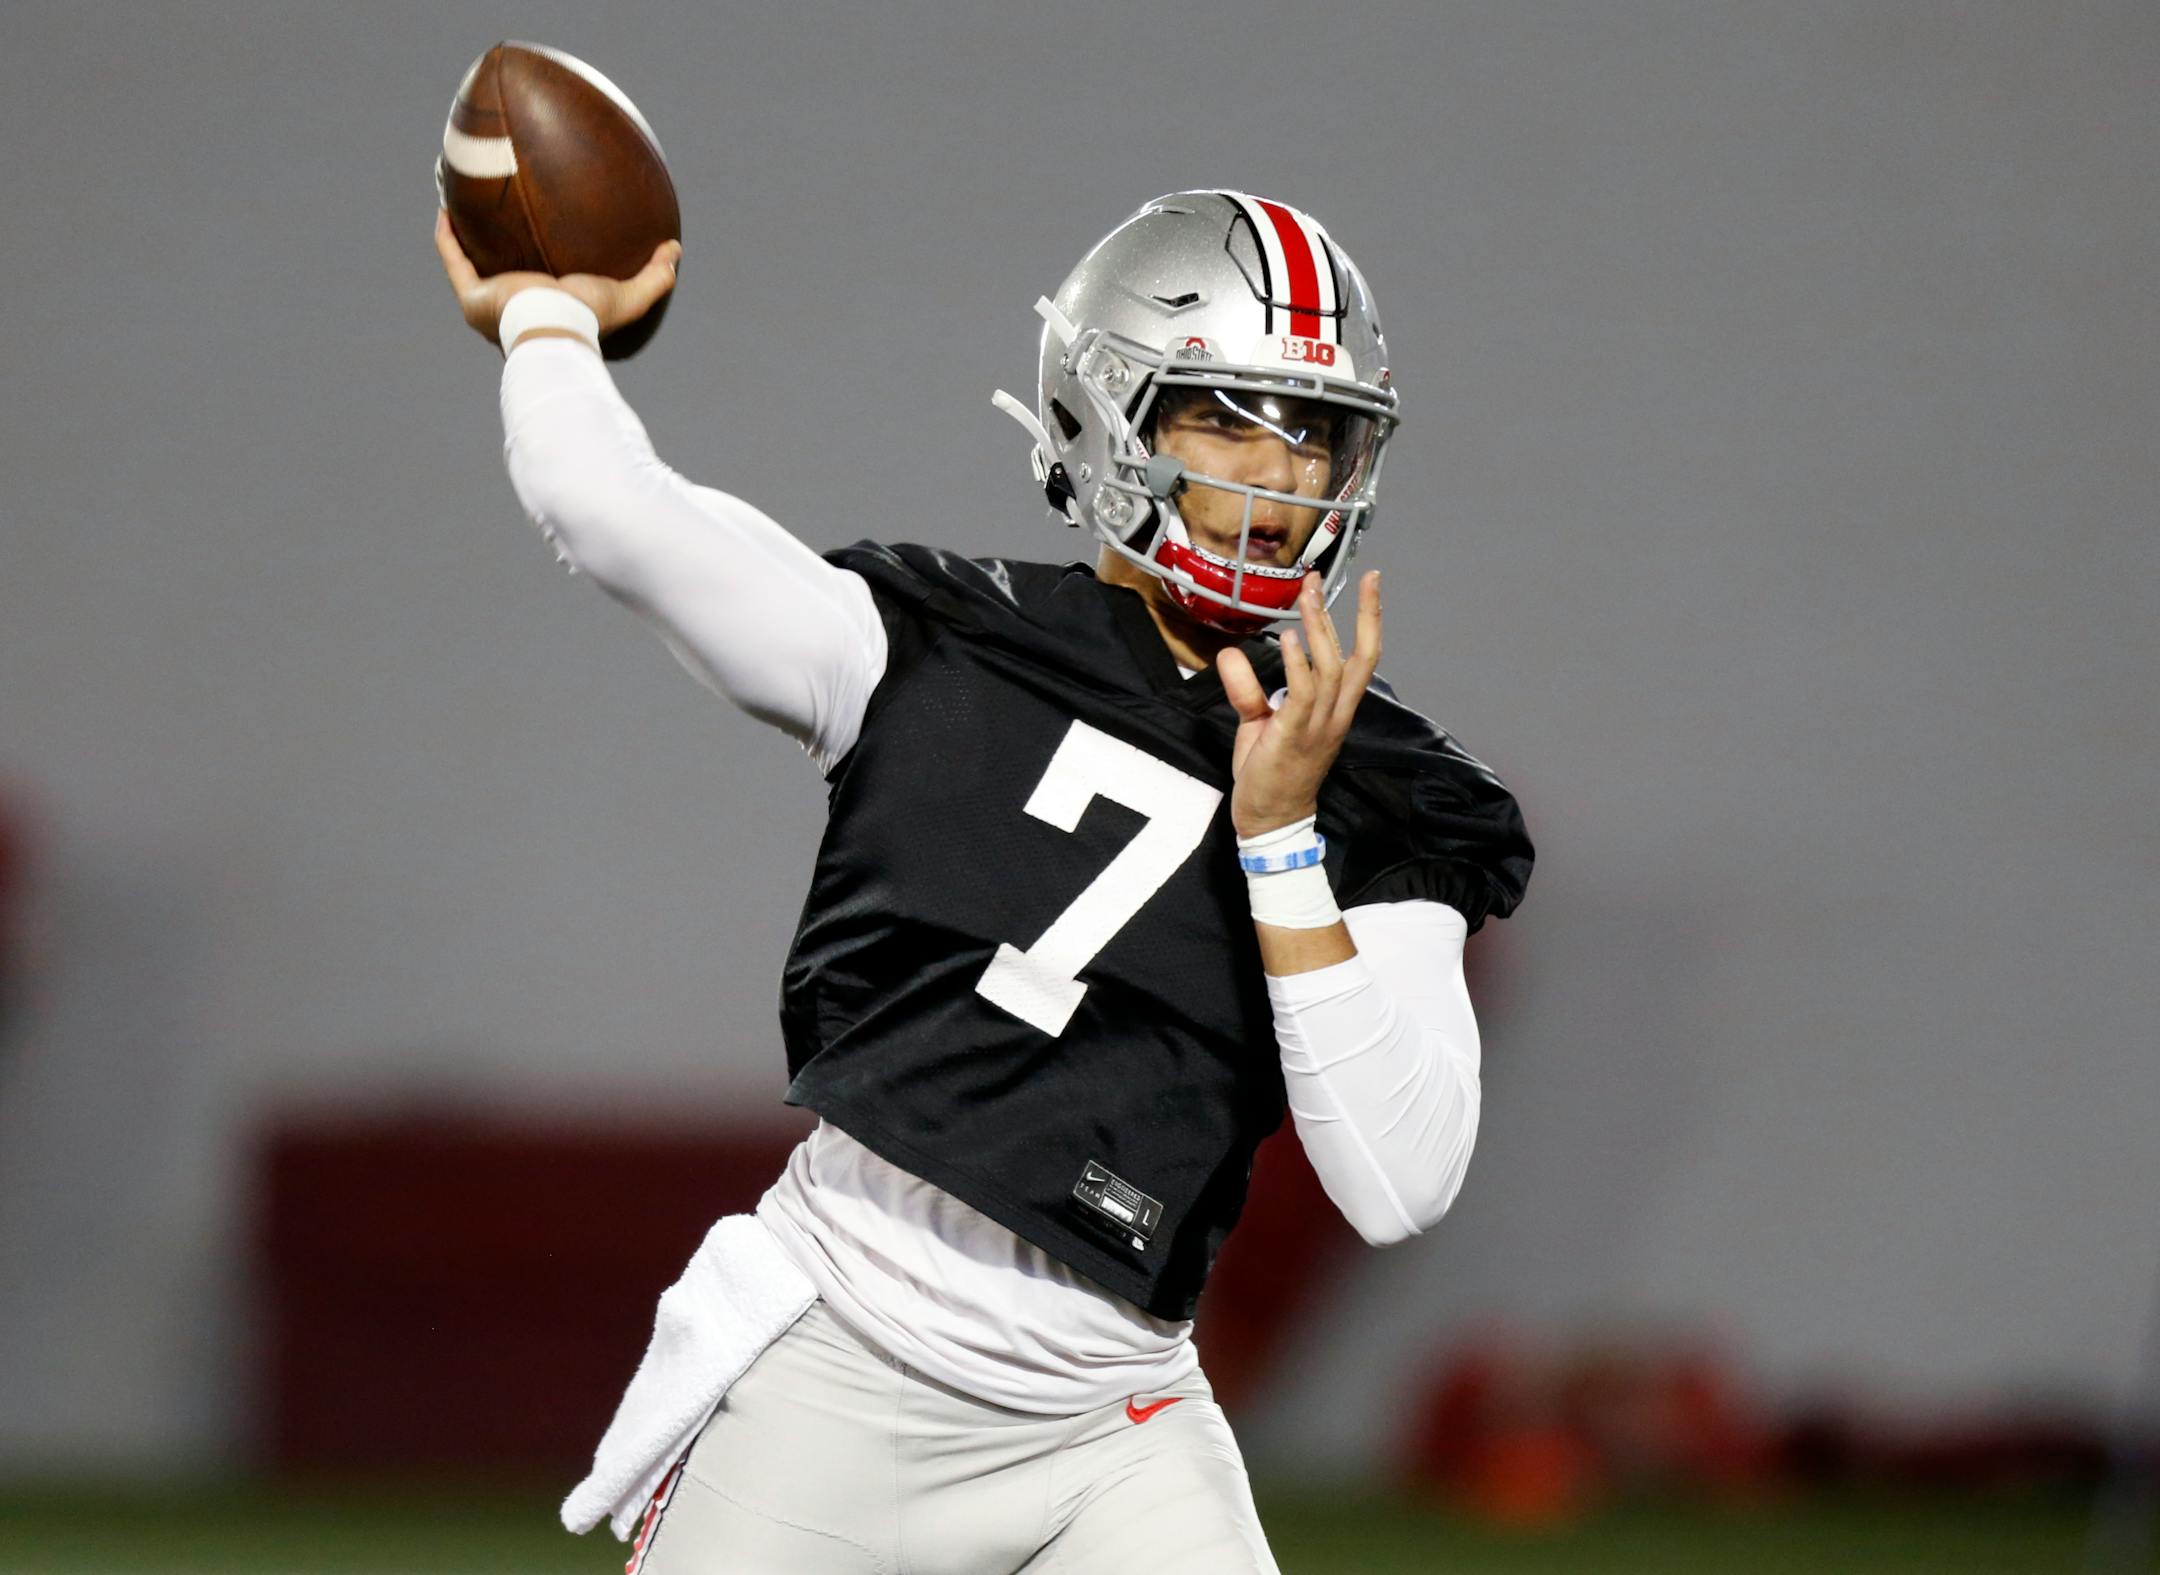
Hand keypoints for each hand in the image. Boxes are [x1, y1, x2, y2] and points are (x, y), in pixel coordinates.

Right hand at [433, 210, 680, 350]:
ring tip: (463, 207)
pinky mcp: (474, 297)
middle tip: (498, 220)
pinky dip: (447, 237)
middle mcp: (513, 314)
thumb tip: (676, 248)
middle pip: (502, 278)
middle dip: (496, 253)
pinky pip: (453, 260)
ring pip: (470, 268)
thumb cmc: (589, 320)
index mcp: (545, 315)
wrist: (556, 327)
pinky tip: (445, 208)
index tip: (539, 239)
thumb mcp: (629, 296)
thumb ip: (655, 276)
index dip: (538, 268)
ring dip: (465, 240)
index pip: (541, 292)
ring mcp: (489, 307)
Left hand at [1217, 571, 1381, 836]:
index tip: (1371, 583)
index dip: (1370, 619)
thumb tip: (1233, 653)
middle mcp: (1335, 716)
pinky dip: (1298, 665)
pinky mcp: (1294, 737)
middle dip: (1338, 613)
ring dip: (1318, 630)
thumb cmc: (1270, 773)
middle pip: (1350, 656)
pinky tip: (1289, 639)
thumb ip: (1249, 688)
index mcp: (1336, 710)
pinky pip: (1303, 694)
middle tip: (1317, 580)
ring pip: (1329, 669)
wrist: (1270, 820)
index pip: (1363, 658)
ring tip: (1306, 596)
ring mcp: (1318, 727)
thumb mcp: (1259, 723)